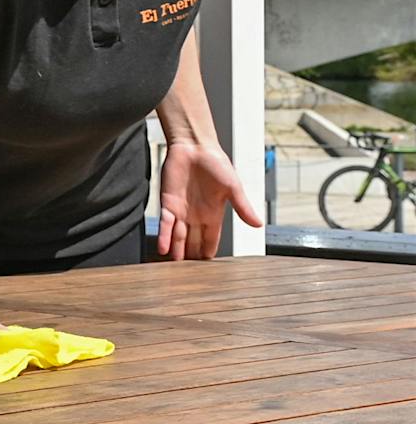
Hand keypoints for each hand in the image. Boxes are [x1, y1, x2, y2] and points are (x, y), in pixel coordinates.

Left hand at [157, 139, 262, 259]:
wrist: (195, 147)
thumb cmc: (217, 164)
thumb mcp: (233, 188)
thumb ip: (242, 207)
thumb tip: (259, 225)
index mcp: (213, 214)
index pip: (211, 239)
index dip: (209, 253)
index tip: (208, 270)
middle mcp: (196, 216)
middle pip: (193, 241)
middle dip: (191, 257)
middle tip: (188, 276)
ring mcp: (181, 211)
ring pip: (178, 237)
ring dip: (176, 252)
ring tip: (174, 269)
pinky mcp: (167, 203)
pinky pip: (165, 224)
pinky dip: (164, 236)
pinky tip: (163, 249)